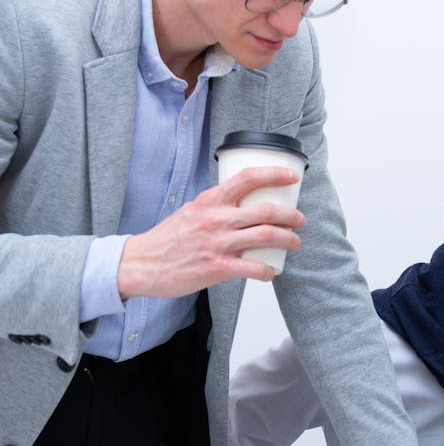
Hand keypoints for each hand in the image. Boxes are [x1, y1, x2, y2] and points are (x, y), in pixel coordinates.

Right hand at [118, 166, 304, 298]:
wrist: (142, 264)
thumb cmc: (168, 239)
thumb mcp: (192, 210)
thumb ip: (216, 206)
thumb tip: (242, 204)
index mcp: (210, 200)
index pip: (249, 178)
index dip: (275, 174)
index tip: (292, 176)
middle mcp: (216, 218)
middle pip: (267, 211)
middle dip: (292, 215)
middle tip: (300, 220)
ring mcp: (218, 243)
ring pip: (266, 237)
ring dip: (288, 240)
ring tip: (295, 242)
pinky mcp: (217, 268)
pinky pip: (253, 268)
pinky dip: (268, 271)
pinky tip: (271, 272)